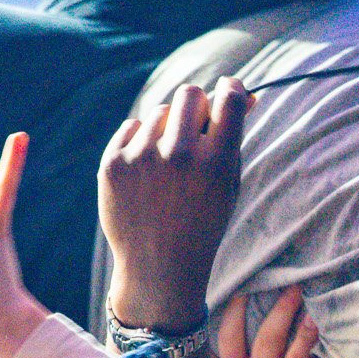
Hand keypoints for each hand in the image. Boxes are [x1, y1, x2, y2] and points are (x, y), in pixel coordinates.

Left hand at [100, 80, 250, 333]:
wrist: (159, 267)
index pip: (229, 99)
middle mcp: (180, 155)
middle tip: (197, 129)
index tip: (230, 91)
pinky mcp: (113, 163)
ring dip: (168, 130)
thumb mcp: (229, 185)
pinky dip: (141, 142)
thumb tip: (245, 94)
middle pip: (190, 94)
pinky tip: (148, 171)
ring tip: (169, 165)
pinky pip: (132, 127)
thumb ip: (234, 139)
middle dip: (197, 105)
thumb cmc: (202, 223)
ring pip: (159, 112)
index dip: (232, 90)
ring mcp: (142, 158)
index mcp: (217, 163)